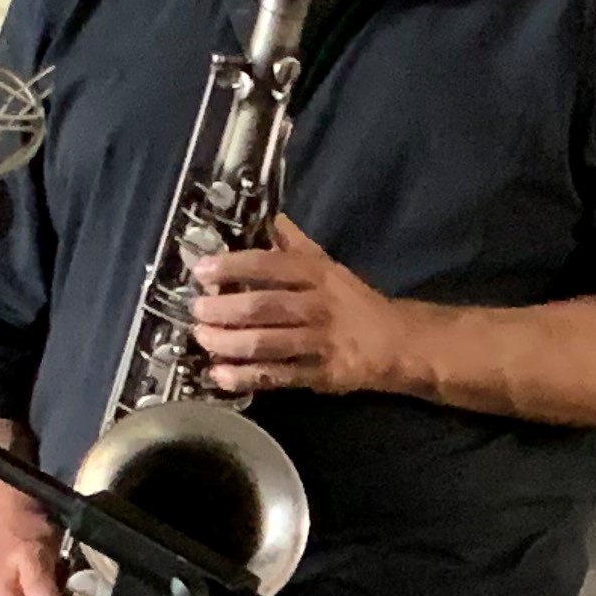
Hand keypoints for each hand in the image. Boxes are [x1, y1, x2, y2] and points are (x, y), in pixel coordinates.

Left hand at [191, 214, 414, 396]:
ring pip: (266, 343)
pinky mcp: (320, 375)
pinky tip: (220, 375)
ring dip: (228, 343)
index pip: (269, 265)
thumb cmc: (356, 303)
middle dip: (223, 309)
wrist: (399, 344)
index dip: (233, 266)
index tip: (202, 269)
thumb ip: (297, 246)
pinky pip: (277, 376)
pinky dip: (246, 377)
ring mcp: (319, 343)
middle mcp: (317, 306)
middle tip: (196, 310)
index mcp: (317, 275)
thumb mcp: (330, 267)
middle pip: (262, 307)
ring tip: (202, 339)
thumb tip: (272, 218)